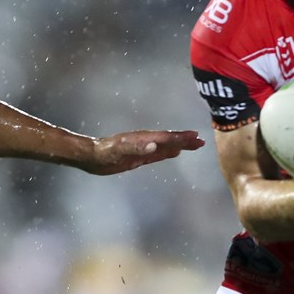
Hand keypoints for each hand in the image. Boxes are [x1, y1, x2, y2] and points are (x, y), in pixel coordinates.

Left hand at [84, 130, 206, 174]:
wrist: (92, 157)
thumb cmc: (104, 154)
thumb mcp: (119, 151)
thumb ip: (137, 149)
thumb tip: (155, 146)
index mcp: (143, 139)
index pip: (166, 138)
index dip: (180, 137)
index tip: (195, 136)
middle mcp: (146, 142)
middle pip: (169, 140)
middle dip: (185, 140)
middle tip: (201, 141)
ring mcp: (143, 149)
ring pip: (166, 146)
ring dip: (180, 145)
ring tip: (194, 144)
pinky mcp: (140, 157)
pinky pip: (159, 154)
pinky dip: (169, 152)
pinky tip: (175, 152)